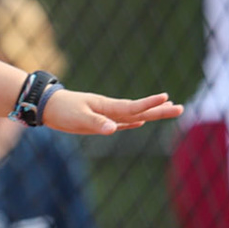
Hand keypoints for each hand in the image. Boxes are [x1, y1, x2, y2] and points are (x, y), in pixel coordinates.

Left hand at [41, 89, 181, 135]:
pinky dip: (133, 121)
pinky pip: (121, 121)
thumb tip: (114, 129)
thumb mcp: (78, 118)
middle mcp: (111, 109)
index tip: (167, 97)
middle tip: (181, 108)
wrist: (47, 106)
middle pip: (140, 110)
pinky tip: (141, 121)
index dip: (150, 103)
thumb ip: (96, 123)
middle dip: (160, 110)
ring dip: (152, 113)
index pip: (134, 107)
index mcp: (107, 107)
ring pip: (134, 115)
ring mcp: (107, 114)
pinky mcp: (100, 120)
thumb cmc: (62, 111)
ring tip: (170, 109)